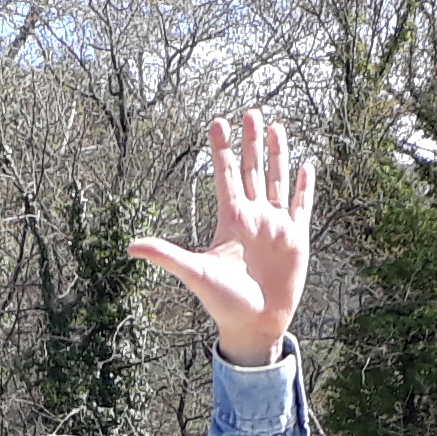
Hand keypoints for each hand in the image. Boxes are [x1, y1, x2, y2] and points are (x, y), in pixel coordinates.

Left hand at [133, 110, 313, 365]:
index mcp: (230, 219)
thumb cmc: (223, 301)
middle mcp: (253, 217)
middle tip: (250, 111)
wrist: (255, 323)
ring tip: (278, 127)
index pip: (225, 176)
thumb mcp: (195, 273)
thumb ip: (166, 255)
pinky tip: (306, 164)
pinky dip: (304, 186)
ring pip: (276, 181)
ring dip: (277, 155)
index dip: (222, 149)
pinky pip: (301, 205)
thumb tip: (130, 246)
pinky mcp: (296, 238)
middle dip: (251, 142)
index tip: (217, 121)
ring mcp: (275, 225)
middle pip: (252, 170)